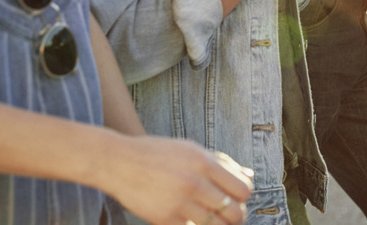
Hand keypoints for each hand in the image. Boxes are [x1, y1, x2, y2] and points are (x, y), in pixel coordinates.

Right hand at [104, 135, 252, 224]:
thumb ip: (219, 162)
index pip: (242, 190)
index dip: (243, 197)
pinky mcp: (165, 219)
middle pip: (233, 212)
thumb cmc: (157, 154)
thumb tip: (248, 176)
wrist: (119, 162)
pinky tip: (191, 221)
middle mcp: (195, 182)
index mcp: (204, 162)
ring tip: (213, 221)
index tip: (237, 199)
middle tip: (229, 216)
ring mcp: (180, 203)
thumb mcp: (190, 149)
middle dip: (236, 217)